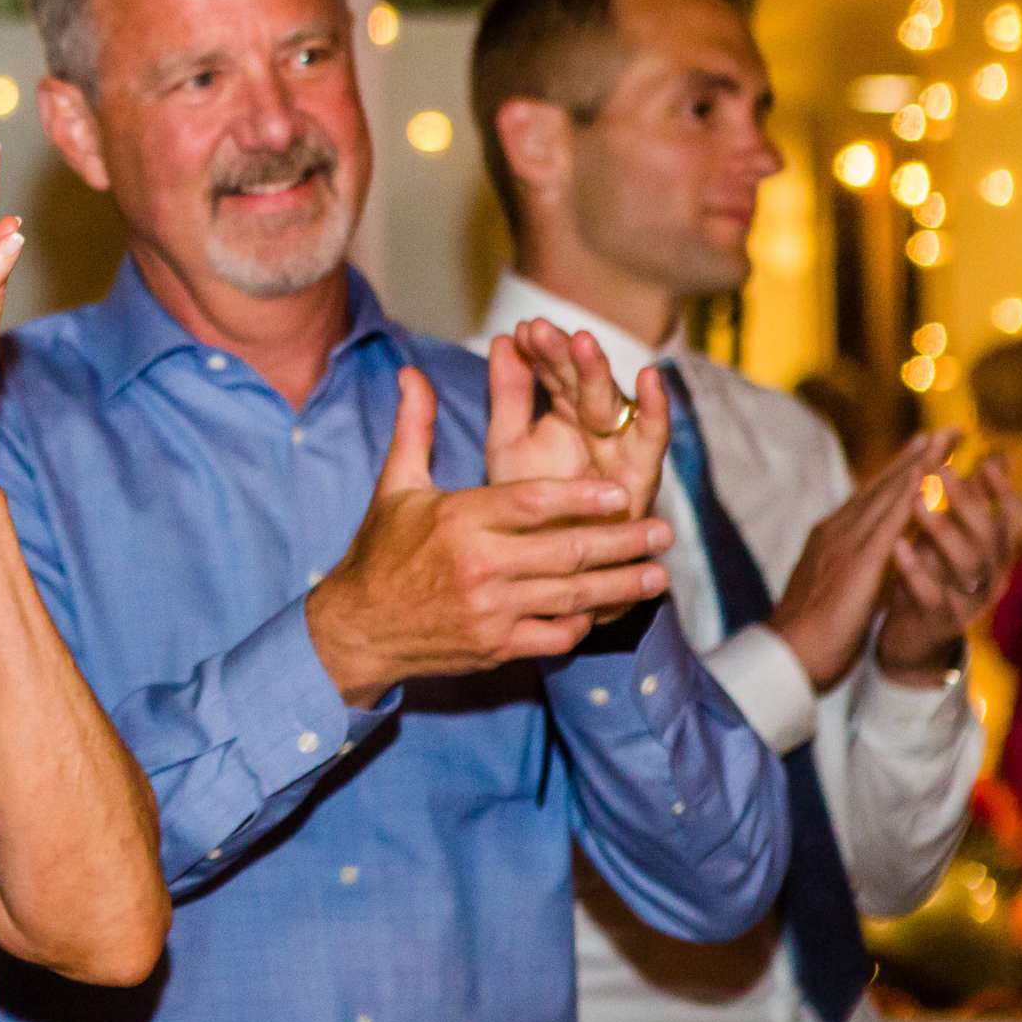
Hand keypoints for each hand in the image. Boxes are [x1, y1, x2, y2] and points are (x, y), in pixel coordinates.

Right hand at [305, 367, 674, 707]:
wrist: (358, 628)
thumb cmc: (381, 551)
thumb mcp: (397, 486)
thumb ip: (416, 428)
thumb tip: (413, 373)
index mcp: (459, 519)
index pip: (533, 503)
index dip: (582, 498)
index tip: (623, 493)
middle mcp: (479, 565)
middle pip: (567, 551)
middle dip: (623, 543)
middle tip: (663, 531)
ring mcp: (490, 610)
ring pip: (572, 597)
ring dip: (621, 585)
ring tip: (658, 574)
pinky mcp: (496, 647)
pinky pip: (555, 635)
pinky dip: (583, 623)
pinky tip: (606, 609)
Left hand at [486, 320, 669, 520]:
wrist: (548, 571)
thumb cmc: (530, 509)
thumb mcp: (510, 444)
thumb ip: (508, 394)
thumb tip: (503, 339)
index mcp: (563, 414)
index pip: (553, 373)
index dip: (539, 352)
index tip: (521, 330)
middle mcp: (595, 425)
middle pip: (579, 382)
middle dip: (562, 355)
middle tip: (540, 330)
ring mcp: (619, 447)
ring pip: (610, 404)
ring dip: (597, 372)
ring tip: (581, 342)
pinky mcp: (640, 476)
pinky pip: (652, 440)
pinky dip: (655, 409)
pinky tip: (650, 378)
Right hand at [768, 431, 953, 688]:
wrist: (789, 654)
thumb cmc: (809, 634)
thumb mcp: (834, 590)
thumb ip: (850, 568)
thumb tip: (871, 561)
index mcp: (832, 540)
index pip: (872, 499)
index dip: (900, 473)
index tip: (926, 450)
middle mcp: (837, 532)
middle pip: (882, 487)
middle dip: (915, 457)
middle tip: (946, 431)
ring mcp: (845, 543)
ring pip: (886, 495)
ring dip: (916, 464)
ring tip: (942, 440)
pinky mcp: (858, 560)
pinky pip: (888, 520)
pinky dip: (906, 493)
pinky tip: (925, 475)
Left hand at [878, 455, 1021, 683]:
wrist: (910, 641)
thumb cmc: (930, 577)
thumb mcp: (951, 538)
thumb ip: (971, 502)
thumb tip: (1000, 457)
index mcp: (995, 553)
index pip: (1017, 519)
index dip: (1005, 490)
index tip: (985, 460)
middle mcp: (990, 576)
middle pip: (990, 536)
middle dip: (967, 500)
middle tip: (941, 469)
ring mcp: (968, 601)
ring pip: (966, 564)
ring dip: (941, 529)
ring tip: (916, 501)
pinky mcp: (939, 622)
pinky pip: (932, 595)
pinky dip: (914, 570)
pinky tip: (898, 546)